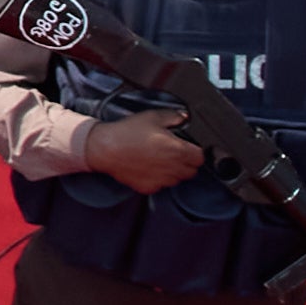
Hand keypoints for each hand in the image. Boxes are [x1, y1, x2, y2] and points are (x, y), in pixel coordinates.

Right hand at [80, 112, 204, 187]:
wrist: (105, 148)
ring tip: (159, 159)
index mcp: (177, 150)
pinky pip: (161, 185)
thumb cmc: (127, 132)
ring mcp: (160, 180)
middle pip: (191, 171)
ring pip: (177, 180)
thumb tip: (184, 117)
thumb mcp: (152, 116)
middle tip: (173, 152)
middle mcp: (172, 168)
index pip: (200, 158)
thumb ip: (173, 116)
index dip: (195, 151)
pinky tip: (148, 167)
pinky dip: (158, 179)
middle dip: (186, 162)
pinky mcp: (149, 187)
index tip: (188, 148)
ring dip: (173, 172)